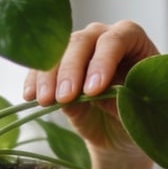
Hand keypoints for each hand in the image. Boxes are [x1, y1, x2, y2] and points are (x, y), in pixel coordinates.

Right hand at [23, 21, 158, 154]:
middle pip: (82, 41)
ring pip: (57, 52)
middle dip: (71, 69)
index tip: (94, 90)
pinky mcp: (59, 67)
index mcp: (132, 39)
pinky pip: (42, 67)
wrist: (120, 131)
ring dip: (48, 76)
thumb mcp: (136, 110)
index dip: (102, 62)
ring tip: (45, 101)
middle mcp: (103, 37)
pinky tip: (30, 96)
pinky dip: (35, 81)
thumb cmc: (137, 115)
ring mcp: (79, 50)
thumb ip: (121, 98)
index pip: (115, 40)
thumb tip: (99, 94)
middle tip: (65, 96)